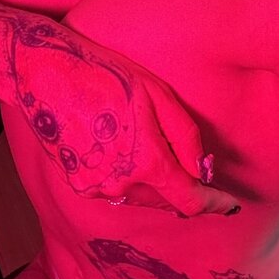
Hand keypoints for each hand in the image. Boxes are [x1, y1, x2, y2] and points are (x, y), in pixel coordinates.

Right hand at [0, 11, 241, 216]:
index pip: (189, 200)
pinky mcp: (78, 184)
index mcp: (146, 161)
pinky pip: (117, 188)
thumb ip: (185, 137)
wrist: (47, 73)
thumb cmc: (106, 75)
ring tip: (146, 141)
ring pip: (141, 196)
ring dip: (154, 181)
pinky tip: (122, 144)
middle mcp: (121, 183)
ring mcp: (96, 187)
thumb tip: (203, 171)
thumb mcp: (157, 94)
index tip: (231, 205)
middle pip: (165, 200)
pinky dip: (128, 176)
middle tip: (188, 158)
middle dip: (182, 186)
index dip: (214, 204)